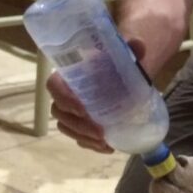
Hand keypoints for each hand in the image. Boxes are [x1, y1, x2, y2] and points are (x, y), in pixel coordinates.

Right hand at [46, 37, 146, 153]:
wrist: (126, 72)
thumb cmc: (119, 61)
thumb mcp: (126, 53)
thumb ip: (131, 48)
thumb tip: (138, 44)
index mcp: (70, 73)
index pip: (54, 86)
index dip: (64, 99)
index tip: (83, 110)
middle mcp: (66, 92)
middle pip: (60, 112)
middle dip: (78, 125)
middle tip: (100, 132)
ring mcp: (72, 111)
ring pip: (67, 127)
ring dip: (84, 138)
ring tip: (105, 143)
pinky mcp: (82, 123)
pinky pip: (79, 137)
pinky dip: (91, 145)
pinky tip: (108, 148)